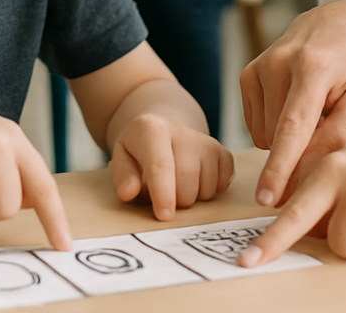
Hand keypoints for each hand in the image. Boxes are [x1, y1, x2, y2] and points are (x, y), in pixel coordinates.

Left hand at [110, 112, 234, 220]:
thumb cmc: (138, 153)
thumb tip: (129, 192)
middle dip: (177, 200)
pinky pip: (224, 183)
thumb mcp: (121, 160)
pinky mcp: (221, 150)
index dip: (163, 193)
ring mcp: (204, 140)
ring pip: (208, 185)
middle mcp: (181, 130)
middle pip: (187, 179)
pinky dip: (212, 191)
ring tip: (178, 186)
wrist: (161, 132)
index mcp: (151, 129)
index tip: (164, 216)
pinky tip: (197, 181)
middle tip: (164, 197)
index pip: (161, 164)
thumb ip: (122, 177)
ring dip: (193, 198)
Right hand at [240, 1, 345, 206]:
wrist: (338, 21)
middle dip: (300, 151)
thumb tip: (304, 178)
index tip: (267, 200)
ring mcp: (258, 66)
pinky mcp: (247, 74)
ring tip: (314, 108)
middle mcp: (278, 63)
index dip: (279, 168)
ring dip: (288, 138)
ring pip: (265, 136)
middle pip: (278, 137)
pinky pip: (256, 125)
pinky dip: (276, 127)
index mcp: (313, 68)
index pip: (292, 128)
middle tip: (329, 122)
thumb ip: (335, 139)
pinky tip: (295, 105)